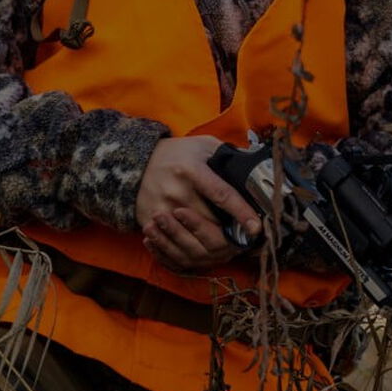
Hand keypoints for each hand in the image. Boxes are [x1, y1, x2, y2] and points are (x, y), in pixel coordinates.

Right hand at [136, 136, 261, 271]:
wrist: (134, 162)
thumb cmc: (177, 154)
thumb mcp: (203, 145)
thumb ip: (229, 156)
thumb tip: (255, 171)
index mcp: (191, 170)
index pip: (222, 195)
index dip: (241, 212)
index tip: (256, 227)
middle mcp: (176, 191)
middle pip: (211, 222)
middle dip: (230, 231)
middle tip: (243, 234)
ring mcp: (161, 209)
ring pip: (195, 237)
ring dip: (213, 241)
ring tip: (226, 240)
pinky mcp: (150, 221)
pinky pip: (175, 243)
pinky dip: (191, 245)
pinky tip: (203, 241)